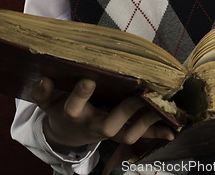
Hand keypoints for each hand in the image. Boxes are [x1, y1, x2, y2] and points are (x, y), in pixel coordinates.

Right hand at [31, 77, 174, 152]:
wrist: (67, 134)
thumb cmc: (59, 108)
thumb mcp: (47, 100)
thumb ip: (42, 91)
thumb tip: (42, 79)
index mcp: (73, 113)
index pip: (74, 106)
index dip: (81, 95)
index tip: (88, 80)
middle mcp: (92, 124)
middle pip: (108, 125)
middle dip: (125, 112)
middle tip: (138, 95)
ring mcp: (107, 131)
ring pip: (127, 134)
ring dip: (144, 122)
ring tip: (159, 108)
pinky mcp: (119, 133)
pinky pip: (139, 137)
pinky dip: (156, 133)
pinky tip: (172, 129)